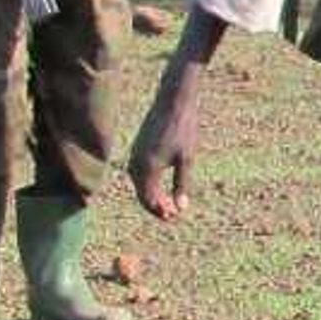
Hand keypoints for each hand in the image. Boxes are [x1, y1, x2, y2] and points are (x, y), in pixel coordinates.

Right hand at [129, 66, 201, 218]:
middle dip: (156, 206)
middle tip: (172, 215)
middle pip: (142, 194)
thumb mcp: (186, 159)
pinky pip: (138, 173)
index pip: (148, 199)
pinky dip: (148, 183)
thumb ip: (182, 184)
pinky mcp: (137, 148)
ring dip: (151, 196)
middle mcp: (136, 163)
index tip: (174, 216)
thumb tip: (180, 208)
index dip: (160, 211)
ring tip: (167, 204)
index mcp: (147, 168)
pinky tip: (160, 186)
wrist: (173, 103)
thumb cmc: (182, 130)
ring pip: (139, 184)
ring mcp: (134, 155)